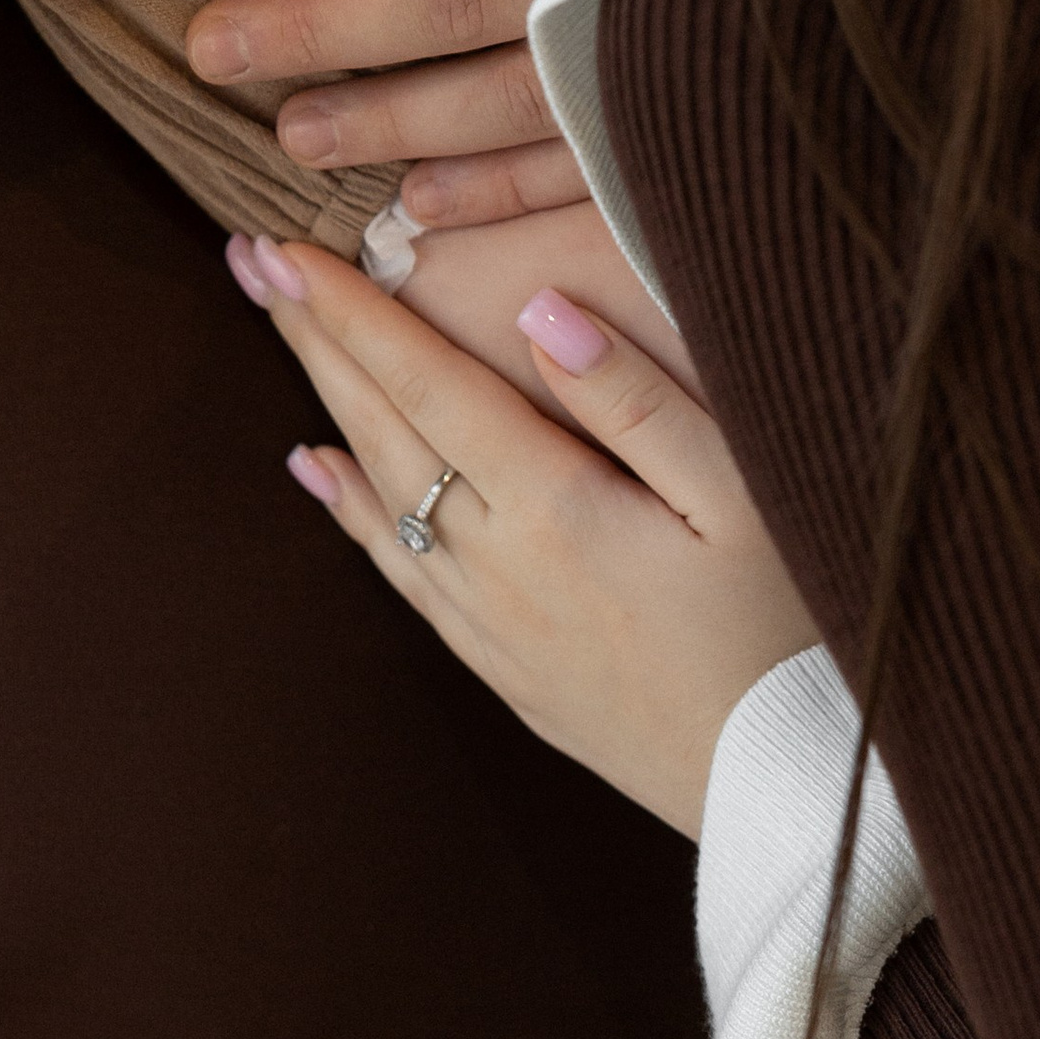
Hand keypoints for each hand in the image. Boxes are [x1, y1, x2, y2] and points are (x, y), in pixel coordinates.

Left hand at [231, 235, 817, 837]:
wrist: (789, 792)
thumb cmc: (790, 630)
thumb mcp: (743, 497)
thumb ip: (638, 398)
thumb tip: (539, 310)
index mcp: (552, 508)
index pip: (425, 381)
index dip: (348, 309)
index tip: (280, 246)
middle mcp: (497, 565)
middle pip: (381, 427)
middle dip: (313, 335)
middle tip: (248, 257)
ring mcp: (493, 624)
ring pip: (379, 492)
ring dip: (325, 402)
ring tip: (281, 330)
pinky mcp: (507, 667)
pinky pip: (400, 570)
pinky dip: (350, 509)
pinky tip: (317, 471)